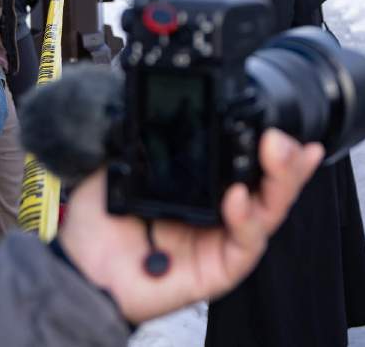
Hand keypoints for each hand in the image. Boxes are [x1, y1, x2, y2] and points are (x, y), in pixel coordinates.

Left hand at [59, 129, 323, 326]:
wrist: (77, 267)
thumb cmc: (100, 223)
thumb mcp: (118, 162)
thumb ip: (139, 130)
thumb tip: (149, 93)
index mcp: (204, 185)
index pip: (247, 160)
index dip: (270, 141)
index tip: (274, 118)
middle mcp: (220, 213)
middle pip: (271, 185)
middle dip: (286, 159)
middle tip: (283, 138)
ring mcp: (221, 242)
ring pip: (269, 212)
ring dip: (281, 182)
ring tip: (277, 153)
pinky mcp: (218, 270)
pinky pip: (244, 244)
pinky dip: (246, 218)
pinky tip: (237, 196)